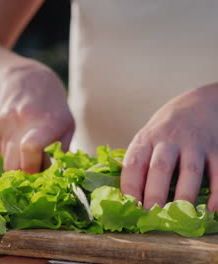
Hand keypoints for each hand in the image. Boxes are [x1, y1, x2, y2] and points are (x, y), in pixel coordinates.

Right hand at [0, 63, 73, 173]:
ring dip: (17, 160)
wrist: (26, 78)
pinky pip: (0, 149)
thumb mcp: (67, 125)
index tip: (41, 168)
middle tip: (35, 165)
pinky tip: (18, 134)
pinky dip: (9, 149)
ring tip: (28, 144)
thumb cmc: (53, 108)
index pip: (30, 149)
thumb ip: (62, 151)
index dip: (33, 166)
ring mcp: (4, 122)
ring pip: (6, 160)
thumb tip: (52, 175)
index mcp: (46, 122)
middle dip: (23, 172)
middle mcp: (22, 120)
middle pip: (13, 165)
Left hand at [120, 83, 217, 209]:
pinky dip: (217, 191)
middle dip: (155, 193)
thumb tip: (124, 196)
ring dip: (184, 195)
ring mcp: (194, 144)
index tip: (128, 206)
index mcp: (146, 139)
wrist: (200, 101)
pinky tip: (211, 209)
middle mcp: (169, 140)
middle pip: (160, 168)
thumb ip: (139, 161)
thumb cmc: (166, 128)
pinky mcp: (215, 149)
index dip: (130, 185)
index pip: (133, 163)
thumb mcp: (147, 137)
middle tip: (152, 215)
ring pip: (190, 171)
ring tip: (179, 215)